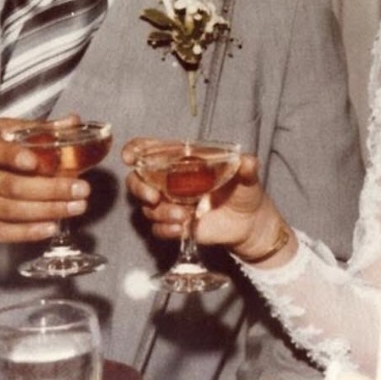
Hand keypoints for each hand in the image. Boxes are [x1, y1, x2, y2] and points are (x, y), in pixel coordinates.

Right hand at [0, 115, 89, 242]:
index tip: (35, 162)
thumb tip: (74, 120)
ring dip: (45, 211)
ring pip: (7, 211)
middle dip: (50, 189)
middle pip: (8, 185)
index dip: (12, 156)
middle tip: (81, 189)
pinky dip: (25, 232)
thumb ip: (33, 128)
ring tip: (76, 207)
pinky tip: (50, 227)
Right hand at [121, 137, 293, 264]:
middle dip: (139, 188)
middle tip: (154, 197)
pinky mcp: (175, 224)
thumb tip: (248, 161)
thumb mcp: (248, 177)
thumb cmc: (245, 192)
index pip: (151, 150)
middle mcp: (171, 181)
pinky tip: (182, 229)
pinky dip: (165, 229)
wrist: (251, 224)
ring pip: (147, 207)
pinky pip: (157, 228)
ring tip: (183, 216)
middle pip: (138, 179)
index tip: (130, 157)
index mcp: (183, 161)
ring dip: (160, 213)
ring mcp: (171, 203)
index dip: (136, 150)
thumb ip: (246, 168)